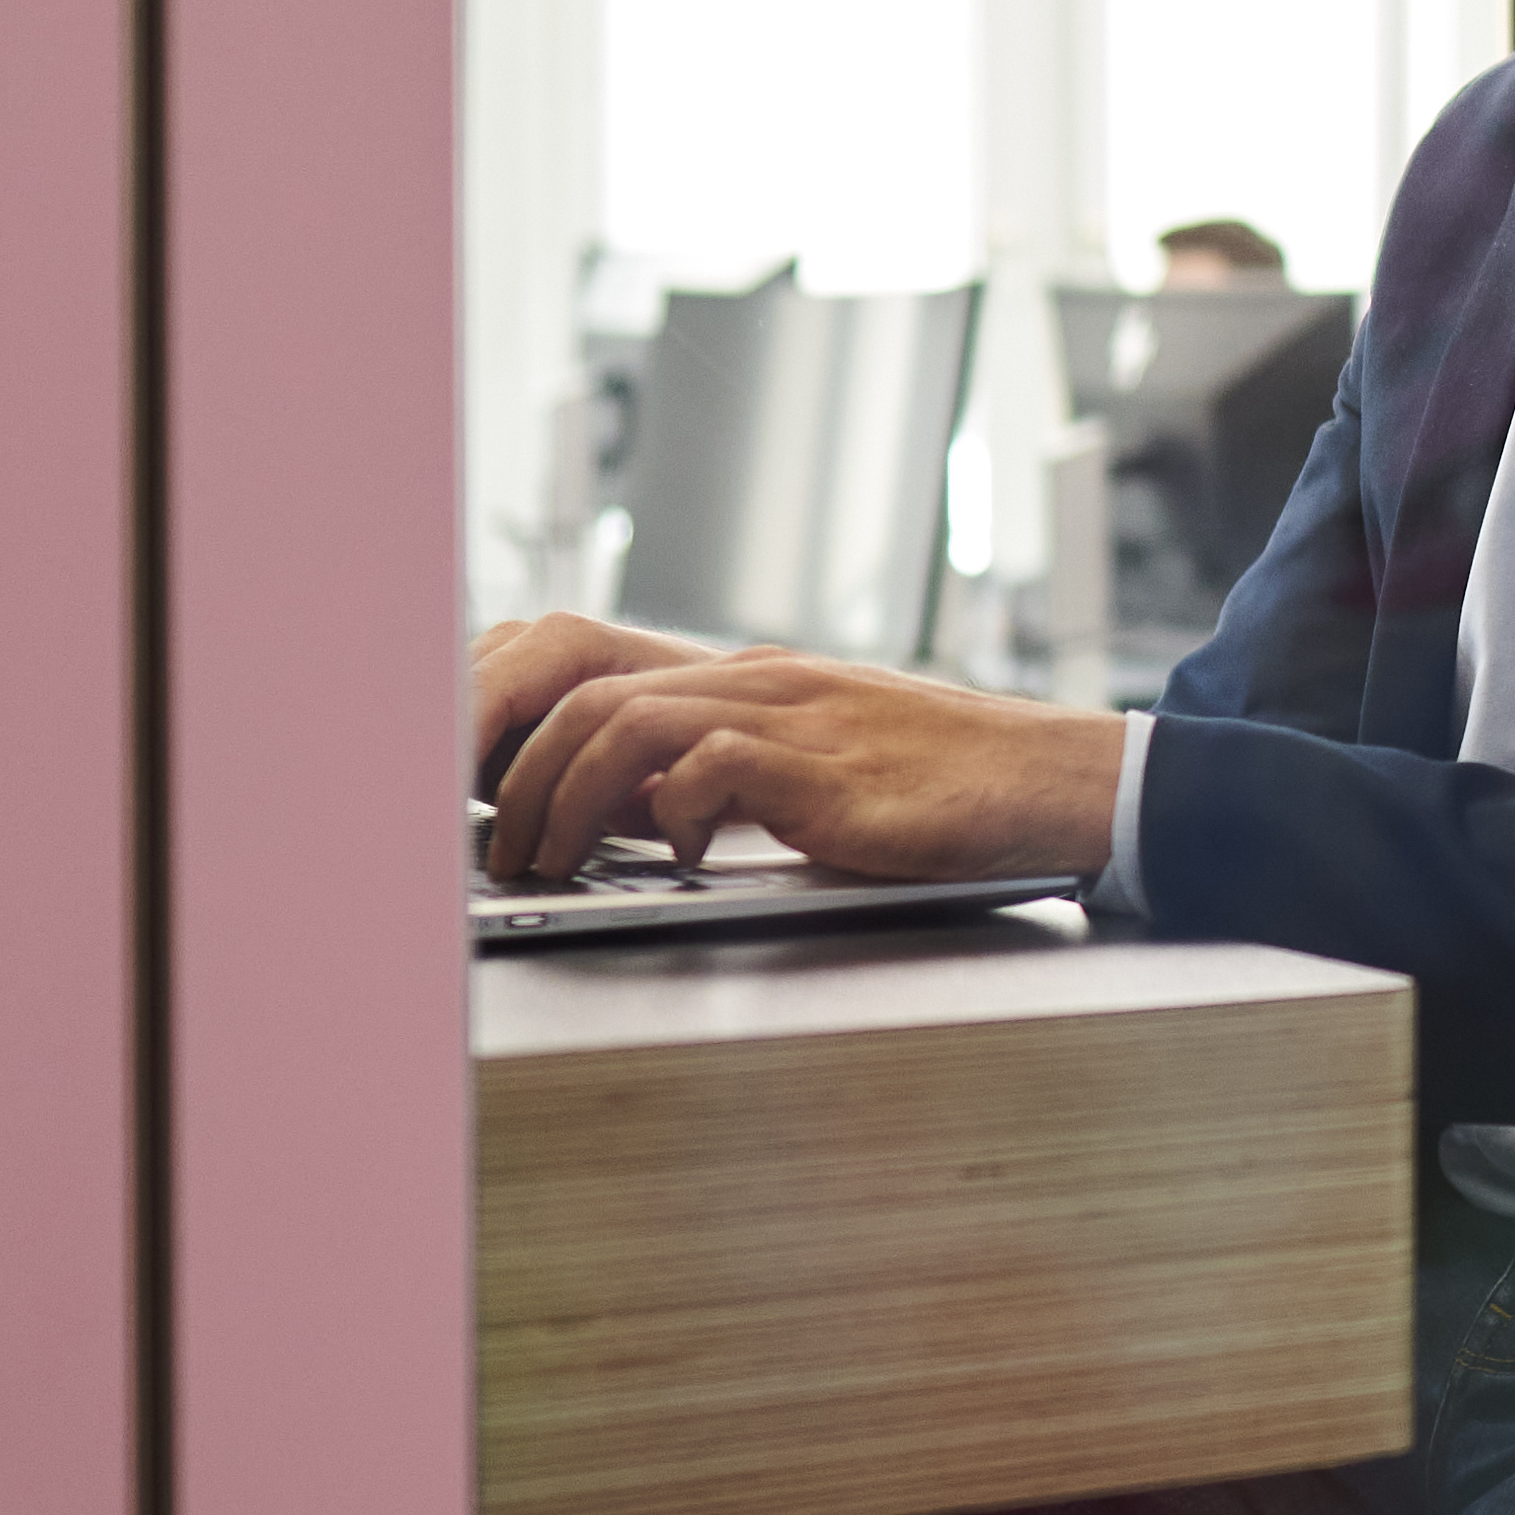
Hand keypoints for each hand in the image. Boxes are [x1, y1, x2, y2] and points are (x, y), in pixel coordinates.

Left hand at [466, 615, 1132, 883]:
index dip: (503, 704)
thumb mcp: (806, 762)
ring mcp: (790, 718)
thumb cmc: (937, 783)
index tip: (464, 776)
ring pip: (625, 720)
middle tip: (486, 836)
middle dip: (506, 759)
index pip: (581, 651)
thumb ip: (720, 768)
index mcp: (740, 673)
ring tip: (549, 862)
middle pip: (578, 678)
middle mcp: (753, 678)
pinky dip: (668, 816)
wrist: (1050, 779)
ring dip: (563, 799)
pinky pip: (712, 770)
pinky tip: (674, 856)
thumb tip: (628, 805)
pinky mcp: (827, 773)